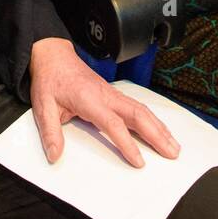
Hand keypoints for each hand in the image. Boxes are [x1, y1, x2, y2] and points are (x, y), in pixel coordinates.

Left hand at [28, 37, 178, 166]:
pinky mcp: (115, 94)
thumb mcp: (42, 107)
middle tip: (172, 154)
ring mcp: (113, 94)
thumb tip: (54, 156)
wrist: (54, 57)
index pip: (113, 123)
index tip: (139, 161)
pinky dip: (153, 119)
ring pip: (142, 110)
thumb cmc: (50, 80)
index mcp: (89, 99)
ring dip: (160, 128)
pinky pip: (138, 107)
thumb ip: (50, 133)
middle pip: (138, 115)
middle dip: (157, 135)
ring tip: (174, 146)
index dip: (127, 143)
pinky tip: (161, 130)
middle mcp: (106, 95)